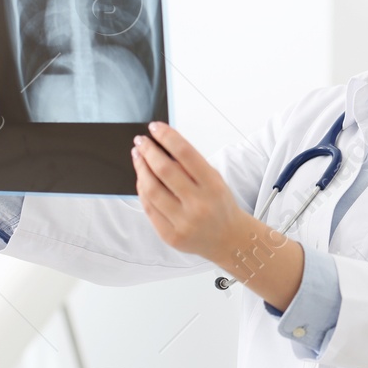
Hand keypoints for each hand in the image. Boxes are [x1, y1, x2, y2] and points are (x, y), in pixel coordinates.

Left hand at [131, 122, 246, 263]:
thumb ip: (191, 165)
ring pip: (151, 190)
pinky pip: (149, 208)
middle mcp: (199, 204)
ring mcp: (184, 222)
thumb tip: (161, 145)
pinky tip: (141, 179)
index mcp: (213, 186)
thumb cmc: (220, 206)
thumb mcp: (215, 181)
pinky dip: (142, 190)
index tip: (155, 127)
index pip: (185, 153)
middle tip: (141, 141)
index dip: (167, 136)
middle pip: (164, 170)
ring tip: (138, 157)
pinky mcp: (171, 236)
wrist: (229, 239)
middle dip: (148, 151)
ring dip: (141, 169)